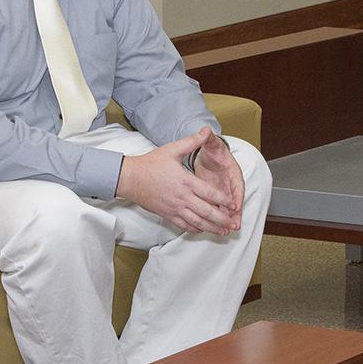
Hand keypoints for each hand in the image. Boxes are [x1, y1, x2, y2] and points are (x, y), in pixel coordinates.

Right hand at [115, 130, 236, 234]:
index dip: (224, 200)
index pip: (210, 193)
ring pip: (196, 222)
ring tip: (222, 232)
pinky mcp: (166, 214)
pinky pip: (183, 225)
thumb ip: (192, 142)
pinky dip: (194, 229)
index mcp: (186, 181)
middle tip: (232, 224)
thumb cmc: (150, 163)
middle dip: (221, 219)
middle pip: (206, 211)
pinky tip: (202, 230)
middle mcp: (182, 197)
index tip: (233, 204)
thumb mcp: (172, 149)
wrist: (129, 178)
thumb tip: (206, 131)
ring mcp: (174, 208)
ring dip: (211, 228)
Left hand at [189, 128, 244, 229]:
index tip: (235, 205)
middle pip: (234, 200)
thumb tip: (206, 131)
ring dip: (227, 219)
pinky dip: (217, 218)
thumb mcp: (211, 144)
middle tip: (234, 225)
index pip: (237, 185)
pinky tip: (214, 228)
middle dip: (234, 213)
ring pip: (227, 207)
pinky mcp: (216, 196)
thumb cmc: (212, 150)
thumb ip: (208, 138)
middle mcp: (230, 183)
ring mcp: (224, 191)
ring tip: (226, 231)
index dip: (236, 195)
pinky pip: (218, 208)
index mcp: (232, 171)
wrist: (209, 153)